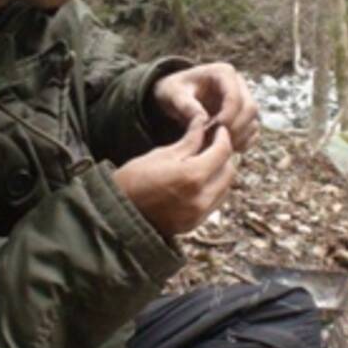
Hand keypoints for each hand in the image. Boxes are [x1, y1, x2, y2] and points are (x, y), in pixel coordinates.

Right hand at [112, 116, 234, 236]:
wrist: (117, 213)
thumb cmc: (134, 179)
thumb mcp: (162, 154)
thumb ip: (189, 141)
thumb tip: (203, 122)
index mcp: (193, 176)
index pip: (223, 152)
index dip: (223, 137)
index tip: (219, 130)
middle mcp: (201, 198)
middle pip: (229, 172)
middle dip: (224, 156)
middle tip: (213, 144)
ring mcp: (198, 214)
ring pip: (224, 189)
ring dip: (220, 174)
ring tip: (206, 162)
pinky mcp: (194, 224)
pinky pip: (214, 203)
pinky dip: (212, 189)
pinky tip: (199, 181)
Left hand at [152, 63, 259, 151]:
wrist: (177, 95)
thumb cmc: (175, 90)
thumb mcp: (173, 93)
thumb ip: (186, 105)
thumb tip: (203, 120)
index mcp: (223, 73)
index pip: (235, 96)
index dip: (226, 116)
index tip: (210, 130)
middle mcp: (239, 84)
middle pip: (250, 109)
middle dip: (234, 128)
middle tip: (213, 142)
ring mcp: (244, 100)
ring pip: (253, 121)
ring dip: (238, 138)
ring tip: (214, 146)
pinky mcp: (244, 116)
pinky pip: (252, 132)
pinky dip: (241, 143)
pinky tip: (223, 148)